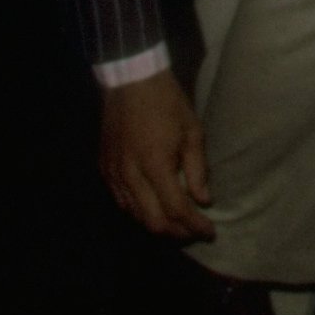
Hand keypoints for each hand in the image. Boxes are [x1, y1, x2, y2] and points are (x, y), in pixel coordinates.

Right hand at [100, 71, 213, 240]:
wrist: (131, 81)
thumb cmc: (167, 103)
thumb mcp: (192, 132)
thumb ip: (197, 170)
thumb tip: (203, 200)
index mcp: (155, 165)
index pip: (176, 209)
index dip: (195, 226)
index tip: (210, 232)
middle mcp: (130, 175)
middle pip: (153, 222)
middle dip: (177, 233)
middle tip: (195, 233)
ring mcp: (113, 174)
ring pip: (134, 216)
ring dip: (158, 225)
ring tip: (178, 225)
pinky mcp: (104, 169)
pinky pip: (121, 202)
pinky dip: (139, 211)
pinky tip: (154, 208)